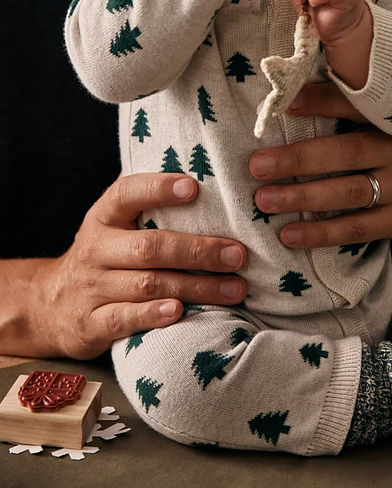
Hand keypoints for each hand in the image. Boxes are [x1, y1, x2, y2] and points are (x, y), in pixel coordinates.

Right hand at [6, 173, 246, 359]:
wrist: (49, 305)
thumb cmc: (104, 255)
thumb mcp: (114, 224)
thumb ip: (148, 202)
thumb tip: (202, 171)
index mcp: (104, 216)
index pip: (128, 193)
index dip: (159, 189)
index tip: (194, 187)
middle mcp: (96, 248)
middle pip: (149, 247)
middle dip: (198, 251)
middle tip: (237, 255)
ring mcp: (91, 287)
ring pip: (147, 284)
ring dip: (195, 287)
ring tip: (233, 288)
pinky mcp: (90, 323)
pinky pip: (124, 318)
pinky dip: (153, 315)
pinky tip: (180, 311)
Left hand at [249, 83, 391, 248]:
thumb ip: (355, 108)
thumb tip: (295, 94)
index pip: (355, 106)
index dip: (321, 102)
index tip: (286, 102)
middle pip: (345, 154)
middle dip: (299, 159)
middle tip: (257, 165)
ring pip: (349, 193)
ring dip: (304, 197)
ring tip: (265, 200)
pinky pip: (358, 228)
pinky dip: (323, 233)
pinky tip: (291, 235)